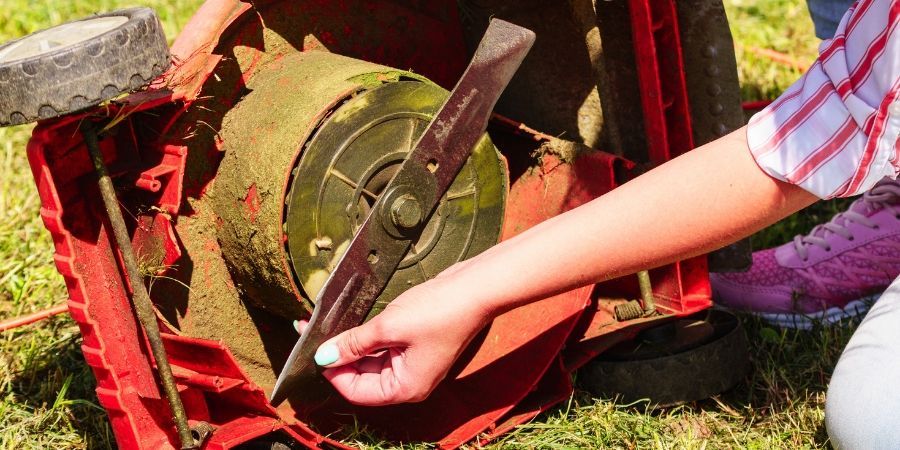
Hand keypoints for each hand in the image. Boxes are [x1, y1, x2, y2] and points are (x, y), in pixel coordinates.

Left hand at [296, 272, 491, 405]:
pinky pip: (383, 347)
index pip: (356, 391)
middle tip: (314, 333)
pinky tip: (353, 322)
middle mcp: (409, 381)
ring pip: (371, 361)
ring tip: (331, 325)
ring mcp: (413, 363)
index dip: (333, 372)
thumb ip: (353, 344)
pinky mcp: (415, 344)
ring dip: (351, 345)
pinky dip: (367, 337)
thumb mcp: (388, 327)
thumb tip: (323, 357)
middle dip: (339, 357)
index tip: (315, 350)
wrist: (474, 288)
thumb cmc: (438, 312)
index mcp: (405, 388)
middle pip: (362, 378)